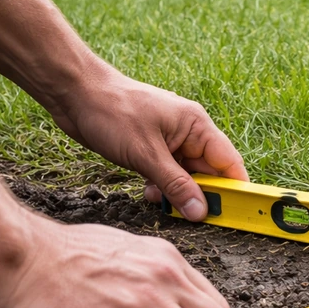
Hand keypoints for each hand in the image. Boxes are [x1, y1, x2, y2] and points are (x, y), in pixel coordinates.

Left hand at [48, 66, 248, 219]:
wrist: (73, 92)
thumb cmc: (111, 112)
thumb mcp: (146, 155)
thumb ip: (176, 185)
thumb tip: (201, 211)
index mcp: (197, 126)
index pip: (229, 163)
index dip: (235, 189)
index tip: (234, 213)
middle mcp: (189, 133)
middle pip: (210, 173)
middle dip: (201, 195)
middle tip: (191, 215)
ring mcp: (170, 141)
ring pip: (187, 177)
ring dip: (177, 193)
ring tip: (159, 199)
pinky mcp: (153, 148)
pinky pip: (168, 174)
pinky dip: (162, 187)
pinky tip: (149, 191)